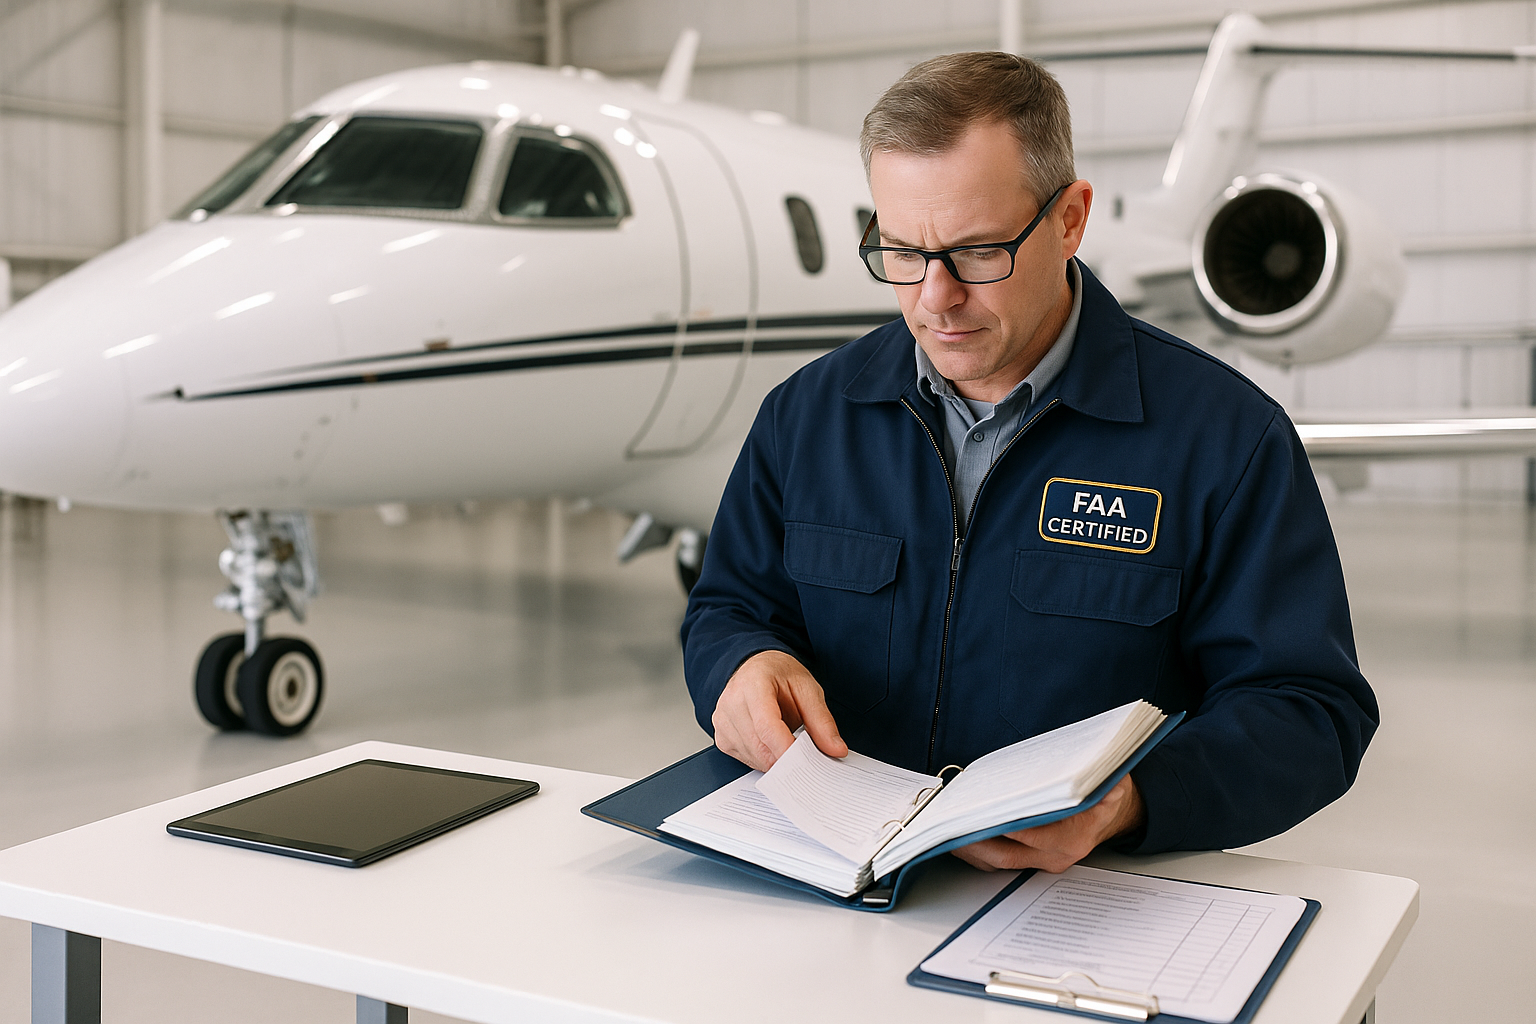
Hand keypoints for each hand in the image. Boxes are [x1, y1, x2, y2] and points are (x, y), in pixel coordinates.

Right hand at [712, 650, 847, 771]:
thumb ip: (822, 721)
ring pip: (753, 757)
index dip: (786, 749)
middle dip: (787, 759)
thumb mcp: (807, 689)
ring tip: (788, 741)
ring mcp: (722, 721)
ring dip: (776, 759)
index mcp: (753, 684)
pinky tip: (771, 744)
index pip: (767, 725)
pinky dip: (764, 759)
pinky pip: (746, 759)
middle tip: (807, 758)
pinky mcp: (721, 737)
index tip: (806, 765)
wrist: (755, 668)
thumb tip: (836, 749)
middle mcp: (731, 702)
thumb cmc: (779, 676)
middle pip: (759, 746)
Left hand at [951, 775, 1144, 873]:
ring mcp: (1042, 861)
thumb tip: (1103, 784)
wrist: (1112, 816)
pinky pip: (999, 859)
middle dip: (974, 841)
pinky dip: (977, 848)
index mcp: (1074, 837)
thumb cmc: (1107, 795)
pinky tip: (959, 832)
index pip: (1032, 835)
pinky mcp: (1031, 860)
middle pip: (1006, 855)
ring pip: (998, 862)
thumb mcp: (1114, 782)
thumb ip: (1106, 782)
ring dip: (969, 848)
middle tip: (951, 824)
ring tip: (946, 829)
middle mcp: (1056, 855)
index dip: (1004, 826)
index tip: (980, 813)